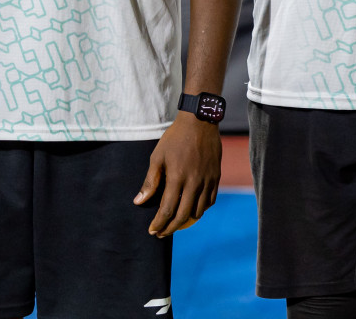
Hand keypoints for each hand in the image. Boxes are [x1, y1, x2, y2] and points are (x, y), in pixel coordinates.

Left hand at [133, 112, 219, 237]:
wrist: (200, 121)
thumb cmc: (175, 138)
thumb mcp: (157, 157)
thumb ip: (150, 181)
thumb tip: (139, 202)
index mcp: (177, 177)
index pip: (167, 210)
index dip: (159, 223)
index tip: (152, 231)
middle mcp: (194, 182)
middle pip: (183, 216)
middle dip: (171, 228)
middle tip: (162, 233)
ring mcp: (207, 180)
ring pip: (199, 211)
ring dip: (186, 220)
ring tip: (176, 222)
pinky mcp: (216, 177)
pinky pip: (210, 201)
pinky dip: (201, 209)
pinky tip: (192, 208)